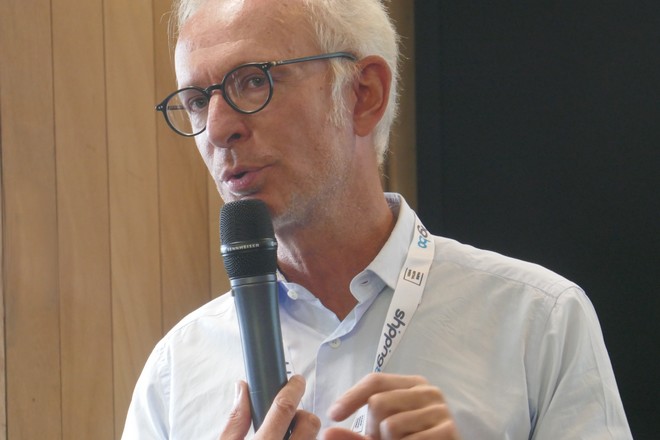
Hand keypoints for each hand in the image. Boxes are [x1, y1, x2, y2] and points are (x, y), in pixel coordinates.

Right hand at [220, 375, 319, 439]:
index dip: (293, 389)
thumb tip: (242, 389)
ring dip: (304, 433)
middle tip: (287, 419)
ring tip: (286, 438)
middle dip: (301, 415)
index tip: (296, 380)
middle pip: (310, 423)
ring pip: (314, 437)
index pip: (284, 408)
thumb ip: (235, 421)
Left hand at [324, 373, 459, 439]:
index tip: (333, 415)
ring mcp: (441, 411)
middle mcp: (429, 392)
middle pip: (378, 403)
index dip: (351, 396)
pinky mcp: (449, 431)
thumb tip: (327, 434)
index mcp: (412, 385)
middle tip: (383, 439)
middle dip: (373, 428)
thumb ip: (355, 435)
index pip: (375, 381)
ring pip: (391, 425)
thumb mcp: (381, 436)